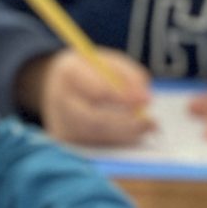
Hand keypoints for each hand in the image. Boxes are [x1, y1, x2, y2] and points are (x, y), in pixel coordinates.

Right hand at [17, 47, 154, 147]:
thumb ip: (131, 77)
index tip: (145, 100)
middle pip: (95, 119)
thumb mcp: (111, 63)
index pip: (97, 90)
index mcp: (69, 72)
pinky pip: (94, 144)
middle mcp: (59, 99)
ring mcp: (59, 122)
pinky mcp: (64, 139)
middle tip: (150, 123)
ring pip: (97, 135)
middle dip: (126, 123)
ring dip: (125, 134)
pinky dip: (115, 140)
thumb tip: (145, 101)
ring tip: (145, 126)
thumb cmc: (90, 72)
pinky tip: (129, 133)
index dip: (124, 98)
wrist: (57, 83)